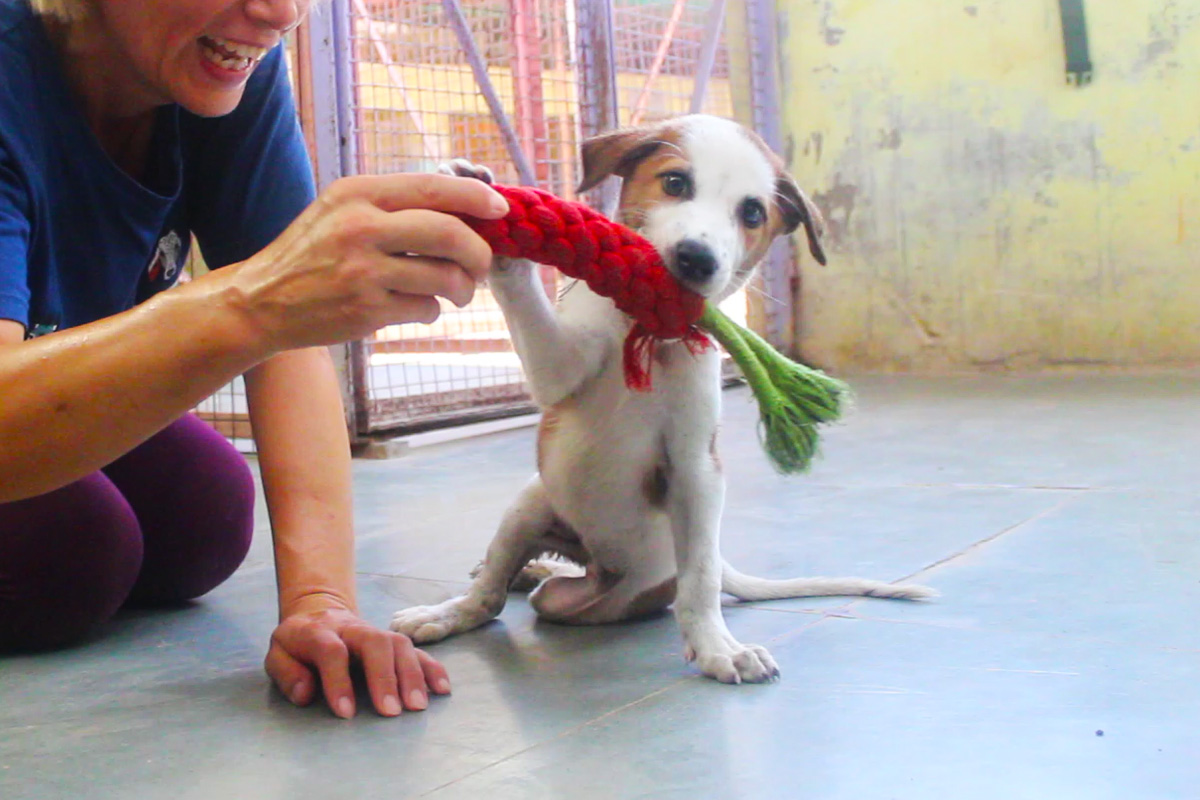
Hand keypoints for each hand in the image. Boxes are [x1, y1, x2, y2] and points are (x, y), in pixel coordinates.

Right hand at [215, 172, 509, 356]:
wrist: (261, 300)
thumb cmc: (312, 253)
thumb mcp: (342, 210)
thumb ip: (394, 205)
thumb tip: (464, 209)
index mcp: (359, 193)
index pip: (434, 188)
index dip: (476, 198)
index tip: (500, 209)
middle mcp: (361, 226)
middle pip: (450, 233)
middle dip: (478, 252)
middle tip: (481, 266)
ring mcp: (364, 270)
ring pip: (445, 276)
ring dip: (462, 288)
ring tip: (455, 292)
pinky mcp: (366, 309)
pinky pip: (425, 309)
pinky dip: (431, 311)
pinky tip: (416, 308)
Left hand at [264, 595, 450, 718]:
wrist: (320, 611)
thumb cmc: (298, 644)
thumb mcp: (277, 655)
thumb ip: (287, 674)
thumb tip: (306, 694)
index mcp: (318, 631)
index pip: (331, 651)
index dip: (338, 681)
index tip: (345, 713)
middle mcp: (352, 628)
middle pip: (374, 643)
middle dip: (385, 677)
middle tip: (391, 711)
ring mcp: (375, 632)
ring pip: (399, 644)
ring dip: (411, 674)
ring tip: (417, 706)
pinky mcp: (392, 641)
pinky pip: (417, 650)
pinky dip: (431, 668)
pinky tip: (442, 688)